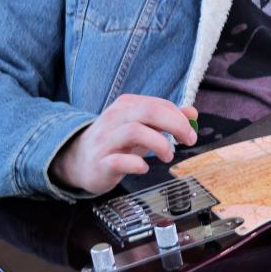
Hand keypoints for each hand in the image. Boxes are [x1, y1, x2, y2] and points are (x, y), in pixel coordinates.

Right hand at [51, 94, 197, 194]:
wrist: (78, 161)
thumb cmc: (117, 142)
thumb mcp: (142, 126)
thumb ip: (166, 118)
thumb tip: (192, 112)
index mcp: (126, 106)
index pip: (158, 104)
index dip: (179, 118)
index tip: (190, 133)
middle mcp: (114, 119)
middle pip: (148, 112)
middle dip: (175, 124)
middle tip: (188, 140)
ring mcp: (105, 140)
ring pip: (134, 132)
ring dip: (159, 144)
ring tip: (168, 156)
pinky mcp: (100, 163)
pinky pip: (118, 161)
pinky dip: (136, 164)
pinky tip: (144, 167)